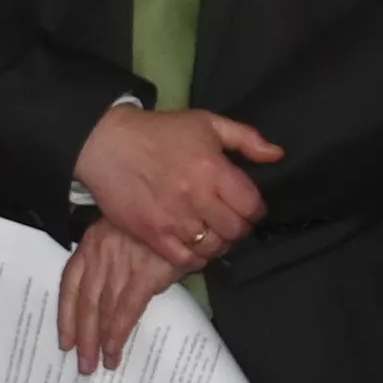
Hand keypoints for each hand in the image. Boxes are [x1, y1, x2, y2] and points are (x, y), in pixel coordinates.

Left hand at [57, 219, 183, 372]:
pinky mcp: (144, 275)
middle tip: (82, 364)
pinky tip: (116, 349)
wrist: (184, 204)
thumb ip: (113, 261)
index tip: (65, 341)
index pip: (69, 286)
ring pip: (102, 311)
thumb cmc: (157, 221)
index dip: (65, 316)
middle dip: (82, 337)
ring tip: (99, 364)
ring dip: (99, 341)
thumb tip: (112, 293)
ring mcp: (120, 266)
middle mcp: (100, 258)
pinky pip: (126, 310)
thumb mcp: (124, 233)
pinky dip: (118, 332)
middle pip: (84, 304)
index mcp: (91, 246)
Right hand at [70, 105, 279, 267]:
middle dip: (238, 227)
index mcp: (213, 169)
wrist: (105, 143)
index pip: (251, 205)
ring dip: (217, 244)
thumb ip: (246, 138)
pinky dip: (195, 259)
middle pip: (235, 230)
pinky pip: (184, 260)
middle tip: (229, 222)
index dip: (255, 210)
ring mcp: (173, 219)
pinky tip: (194, 249)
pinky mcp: (151, 234)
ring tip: (211, 234)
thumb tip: (277, 155)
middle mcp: (196, 198)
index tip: (248, 208)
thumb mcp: (206, 122)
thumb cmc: (158, 132)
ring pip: (212, 247)